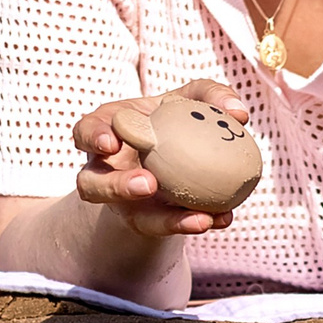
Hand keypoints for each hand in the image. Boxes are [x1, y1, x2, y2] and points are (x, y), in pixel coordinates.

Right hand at [69, 79, 249, 237]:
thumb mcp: (187, 100)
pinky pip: (164, 227)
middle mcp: (105, 171)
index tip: (111, 143)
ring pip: (132, 220)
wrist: (173, 160)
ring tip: (198, 218)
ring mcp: (121, 202)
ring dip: (161, 219)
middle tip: (148, 183)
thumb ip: (209, 96)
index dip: (92, 137)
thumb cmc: (173, 119)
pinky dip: (191, 223)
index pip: (84, 132)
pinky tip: (220, 218)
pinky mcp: (144, 222)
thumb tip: (238, 113)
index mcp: (107, 132)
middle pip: (92, 184)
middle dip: (116, 187)